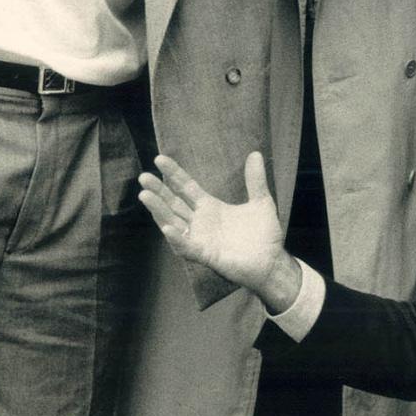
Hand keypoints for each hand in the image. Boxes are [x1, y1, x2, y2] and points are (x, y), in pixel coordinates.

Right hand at [138, 152, 298, 308]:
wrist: (271, 262)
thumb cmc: (264, 235)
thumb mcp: (261, 202)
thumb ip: (255, 180)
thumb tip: (256, 154)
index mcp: (210, 207)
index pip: (186, 187)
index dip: (174, 173)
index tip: (159, 158)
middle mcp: (200, 222)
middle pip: (173, 203)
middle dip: (158, 190)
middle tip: (143, 176)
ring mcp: (200, 238)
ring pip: (173, 222)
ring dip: (159, 210)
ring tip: (145, 195)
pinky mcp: (205, 254)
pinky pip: (187, 246)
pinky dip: (177, 238)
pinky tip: (167, 228)